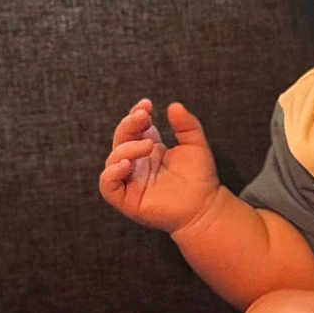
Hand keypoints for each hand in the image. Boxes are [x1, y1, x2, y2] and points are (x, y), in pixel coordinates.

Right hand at [99, 98, 220, 233]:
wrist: (206, 206)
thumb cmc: (200, 177)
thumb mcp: (195, 144)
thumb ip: (186, 124)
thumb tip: (173, 105)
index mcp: (148, 148)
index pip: (133, 127)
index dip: (135, 114)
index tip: (147, 105)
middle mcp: (137, 163)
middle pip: (121, 139)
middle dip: (129, 124)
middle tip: (144, 117)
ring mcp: (131, 181)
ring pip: (113, 160)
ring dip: (126, 148)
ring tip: (149, 145)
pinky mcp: (127, 200)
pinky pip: (108, 185)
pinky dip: (112, 173)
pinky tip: (127, 164)